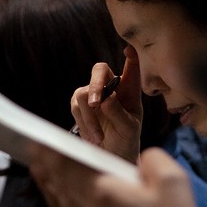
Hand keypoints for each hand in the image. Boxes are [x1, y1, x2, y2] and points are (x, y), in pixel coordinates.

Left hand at [30, 147, 206, 206]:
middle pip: (61, 186)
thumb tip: (141, 160)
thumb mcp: (173, 181)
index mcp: (102, 191)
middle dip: (47, 168)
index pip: (69, 167)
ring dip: (50, 190)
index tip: (38, 142)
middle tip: (34, 154)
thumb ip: (152, 160)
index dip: (52, 153)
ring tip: (41, 176)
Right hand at [70, 46, 143, 160]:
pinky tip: (93, 137)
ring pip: (83, 93)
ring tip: (99, 137)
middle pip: (99, 70)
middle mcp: (111, 87)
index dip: (131, 56)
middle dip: (95, 86)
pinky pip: (75, 107)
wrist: (112, 156)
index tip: (129, 50)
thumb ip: (119, 113)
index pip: (132, 66)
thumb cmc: (126, 141)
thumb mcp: (128, 129)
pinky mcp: (80, 106)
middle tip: (95, 104)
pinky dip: (83, 123)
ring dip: (89, 117)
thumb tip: (105, 98)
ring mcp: (94, 95)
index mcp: (130, 90)